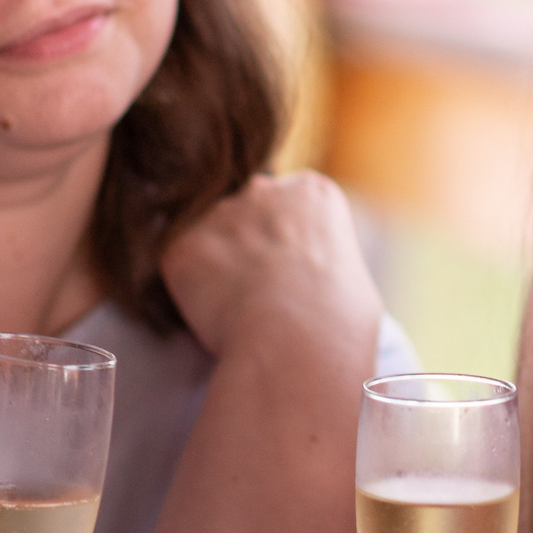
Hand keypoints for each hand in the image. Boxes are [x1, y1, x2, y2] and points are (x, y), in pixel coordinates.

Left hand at [161, 171, 382, 360]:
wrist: (294, 342)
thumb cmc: (337, 321)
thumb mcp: (351, 275)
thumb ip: (320, 259)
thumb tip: (304, 276)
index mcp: (313, 191)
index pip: (292, 206)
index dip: (290, 245)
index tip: (292, 275)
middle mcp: (263, 189)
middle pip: (248, 213)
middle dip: (250, 245)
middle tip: (260, 293)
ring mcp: (219, 214)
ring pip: (212, 239)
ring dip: (218, 266)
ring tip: (238, 311)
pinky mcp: (181, 246)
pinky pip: (183, 268)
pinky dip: (192, 293)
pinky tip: (215, 318)